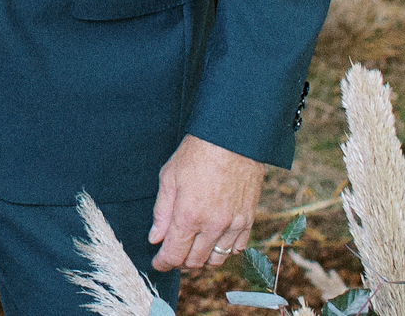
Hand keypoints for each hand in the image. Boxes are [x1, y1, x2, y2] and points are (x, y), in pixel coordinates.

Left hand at [148, 134, 263, 271]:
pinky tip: (214, 242)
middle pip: (195, 261)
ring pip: (217, 259)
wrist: (232, 141)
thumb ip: (161, 212)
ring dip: (202, 259)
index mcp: (188, 215)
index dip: (163, 263)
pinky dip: (224, 251)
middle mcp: (212, 225)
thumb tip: (155, 238)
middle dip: (180, 262)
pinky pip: (237, 248)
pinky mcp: (248, 219)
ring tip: (192, 250)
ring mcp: (233, 224)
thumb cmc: (196, 154)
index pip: (174, 254)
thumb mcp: (169, 178)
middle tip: (172, 254)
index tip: (158, 263)